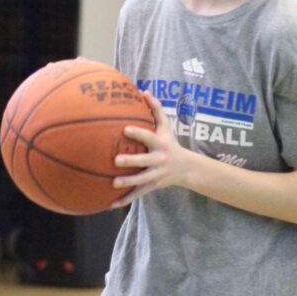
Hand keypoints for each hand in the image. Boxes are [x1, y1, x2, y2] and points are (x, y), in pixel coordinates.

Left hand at [111, 92, 190, 206]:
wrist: (186, 168)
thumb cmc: (170, 143)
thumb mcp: (167, 127)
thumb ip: (156, 109)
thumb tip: (143, 91)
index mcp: (160, 144)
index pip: (149, 137)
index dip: (138, 134)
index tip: (125, 130)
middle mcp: (159, 160)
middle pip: (145, 161)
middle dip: (131, 161)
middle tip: (116, 160)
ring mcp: (156, 175)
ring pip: (141, 180)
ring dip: (128, 183)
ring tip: (113, 183)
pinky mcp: (152, 187)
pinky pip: (138, 194)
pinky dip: (125, 200)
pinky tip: (110, 204)